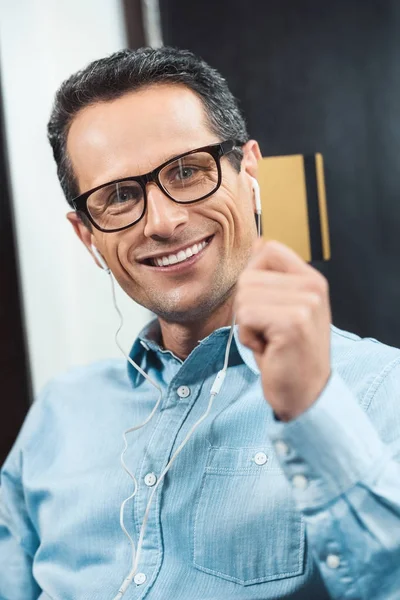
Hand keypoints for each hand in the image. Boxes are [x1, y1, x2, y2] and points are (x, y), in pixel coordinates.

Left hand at [235, 240, 331, 420]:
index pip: (268, 249)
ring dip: (247, 324)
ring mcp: (306, 303)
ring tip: (270, 341)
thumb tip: (258, 242)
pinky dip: (248, 337)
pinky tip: (269, 349)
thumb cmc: (286, 352)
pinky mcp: (293, 322)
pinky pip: (245, 316)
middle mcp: (313, 286)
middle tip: (269, 332)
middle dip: (247, 308)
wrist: (304, 393)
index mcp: (312, 279)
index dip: (253, 277)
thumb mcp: (284, 308)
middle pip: (248, 277)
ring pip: (243, 297)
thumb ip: (273, 278)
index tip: (266, 306)